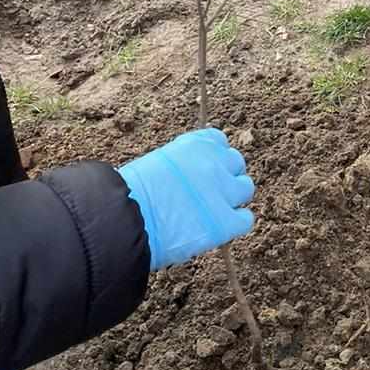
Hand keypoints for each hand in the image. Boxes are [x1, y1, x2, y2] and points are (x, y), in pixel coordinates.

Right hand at [119, 128, 254, 271]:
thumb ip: (181, 166)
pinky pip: (245, 220)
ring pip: (245, 189)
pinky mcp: (225, 222)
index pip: (218, 141)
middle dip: (224, 176)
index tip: (202, 169)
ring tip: (211, 211)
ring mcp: (223, 192)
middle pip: (236, 163)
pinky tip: (217, 228)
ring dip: (232, 198)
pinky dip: (234, 224)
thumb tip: (189, 176)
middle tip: (207, 193)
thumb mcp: (156, 165)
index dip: (212, 157)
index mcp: (196, 145)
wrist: (124, 221)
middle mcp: (214, 163)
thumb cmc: (129, 195)